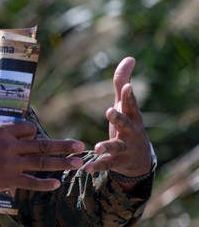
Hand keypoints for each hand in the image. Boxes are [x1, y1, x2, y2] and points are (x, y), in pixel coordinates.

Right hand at [0, 121, 83, 205]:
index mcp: (1, 131)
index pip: (28, 129)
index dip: (33, 133)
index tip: (36, 139)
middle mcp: (9, 146)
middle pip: (42, 144)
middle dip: (63, 145)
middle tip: (80, 145)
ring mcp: (10, 164)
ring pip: (42, 162)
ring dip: (62, 162)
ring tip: (77, 163)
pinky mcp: (7, 180)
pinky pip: (31, 182)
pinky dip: (45, 184)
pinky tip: (56, 184)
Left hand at [81, 57, 152, 177]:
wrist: (140, 160)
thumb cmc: (129, 125)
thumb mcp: (127, 105)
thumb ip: (123, 82)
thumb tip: (129, 58)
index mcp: (131, 116)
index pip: (130, 103)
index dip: (129, 94)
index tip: (128, 86)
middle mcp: (130, 131)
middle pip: (125, 123)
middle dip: (118, 117)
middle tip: (109, 110)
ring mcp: (124, 147)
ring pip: (116, 147)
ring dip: (106, 146)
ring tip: (97, 147)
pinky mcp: (116, 162)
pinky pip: (105, 165)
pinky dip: (96, 166)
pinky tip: (86, 168)